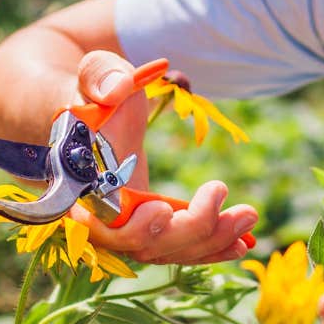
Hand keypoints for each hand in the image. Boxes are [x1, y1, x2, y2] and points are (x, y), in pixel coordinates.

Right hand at [73, 52, 257, 264]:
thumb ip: (99, 76)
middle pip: (141, 245)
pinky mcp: (150, 230)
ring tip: (248, 215)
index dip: (131, 227)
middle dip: (188, 228)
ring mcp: (125, 229)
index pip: (99, 224)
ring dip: (210, 239)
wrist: (96, 113)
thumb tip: (116, 89)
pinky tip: (243, 242)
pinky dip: (211, 248)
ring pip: (165, 252)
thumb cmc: (94, 91)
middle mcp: (97, 218)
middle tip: (221, 191)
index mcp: (76, 185)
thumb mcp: (95, 72)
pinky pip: (179, 249)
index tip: (162, 209)